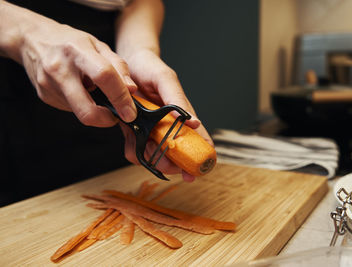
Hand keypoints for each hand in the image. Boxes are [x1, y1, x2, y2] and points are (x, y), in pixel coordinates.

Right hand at [17, 10, 136, 126]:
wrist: (32, 39)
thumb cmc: (71, 42)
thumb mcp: (98, 45)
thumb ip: (118, 66)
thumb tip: (132, 90)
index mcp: (78, 51)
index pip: (104, 77)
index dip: (120, 98)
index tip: (131, 112)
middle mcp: (60, 69)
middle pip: (87, 110)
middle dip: (107, 120)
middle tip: (118, 116)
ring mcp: (49, 85)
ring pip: (80, 112)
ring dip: (96, 111)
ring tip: (96, 93)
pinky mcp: (44, 96)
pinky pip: (71, 109)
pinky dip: (82, 105)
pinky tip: (80, 91)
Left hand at [120, 49, 213, 181]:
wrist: (124, 63)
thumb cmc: (150, 68)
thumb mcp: (166, 79)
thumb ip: (178, 100)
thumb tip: (193, 122)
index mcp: (182, 116)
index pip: (198, 139)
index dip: (200, 157)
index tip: (196, 172)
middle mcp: (168, 126)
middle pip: (177, 154)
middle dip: (173, 164)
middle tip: (167, 164)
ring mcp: (151, 130)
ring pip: (156, 156)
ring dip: (152, 159)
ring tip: (147, 150)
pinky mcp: (133, 131)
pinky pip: (136, 150)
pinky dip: (135, 151)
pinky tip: (133, 143)